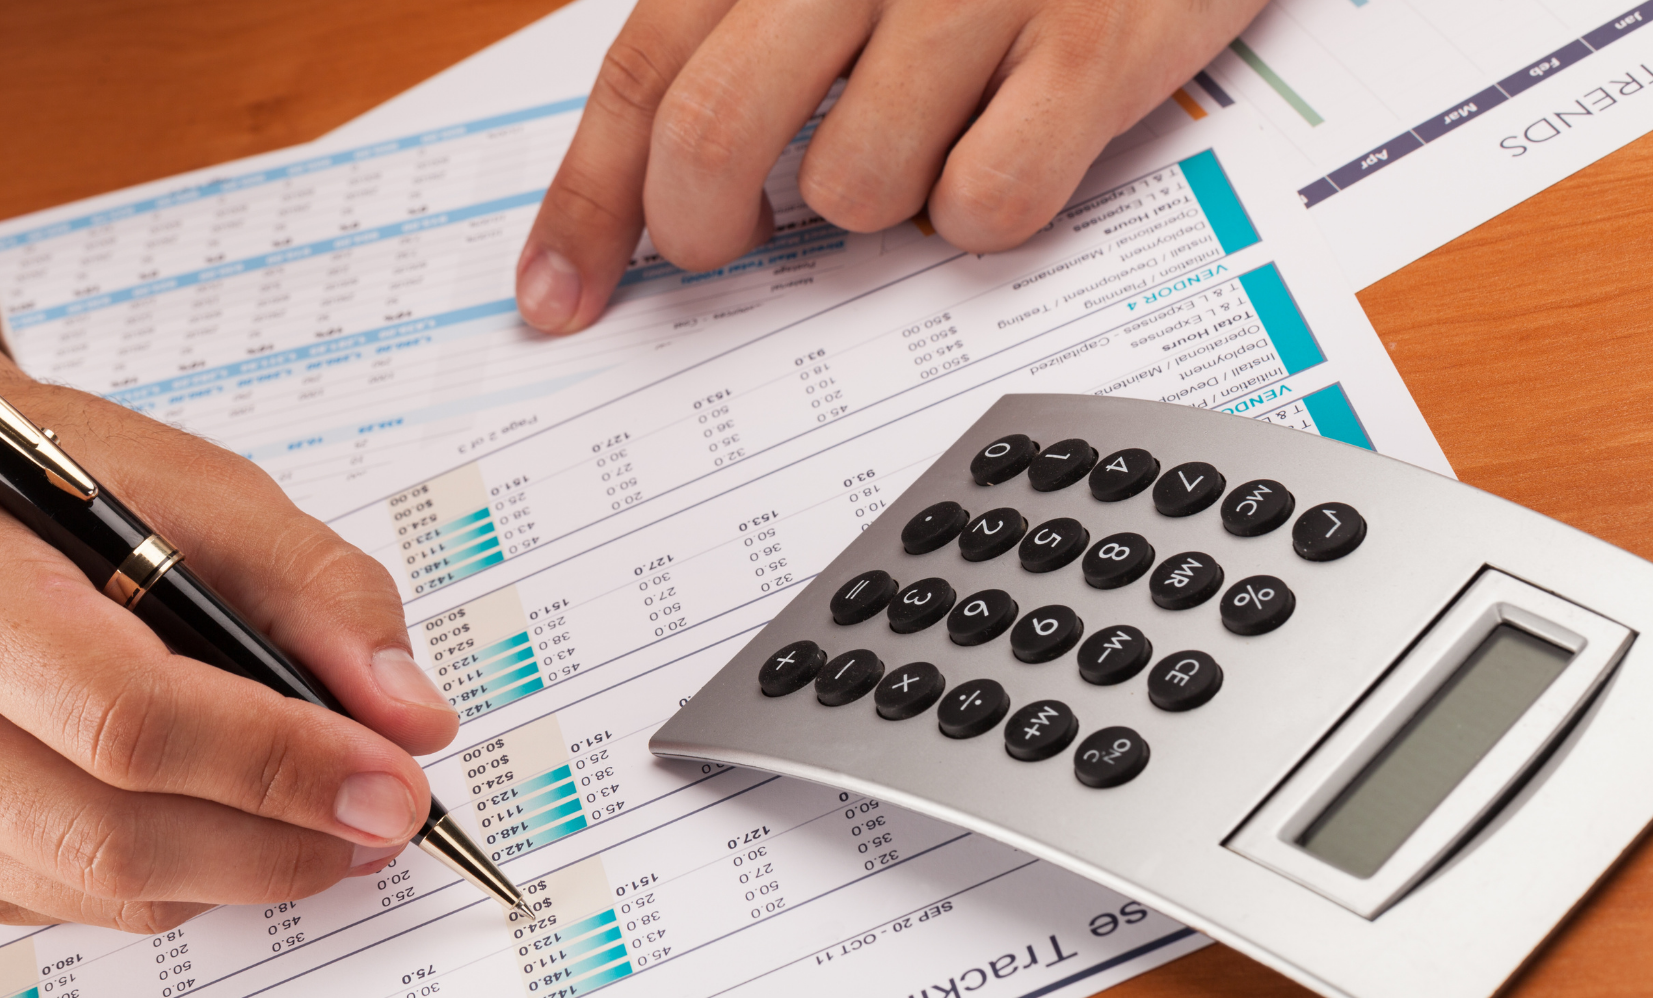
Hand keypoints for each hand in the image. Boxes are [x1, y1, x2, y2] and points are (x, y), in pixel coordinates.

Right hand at [0, 268, 458, 931]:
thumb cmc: (54, 491)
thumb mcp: (200, 490)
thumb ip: (322, 593)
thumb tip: (410, 719)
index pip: (127, 716)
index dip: (278, 762)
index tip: (392, 780)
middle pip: (115, 832)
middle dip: (283, 838)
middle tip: (389, 816)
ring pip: (110, 889)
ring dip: (250, 867)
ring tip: (335, 816)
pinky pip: (85, 906)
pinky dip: (188, 876)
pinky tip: (234, 817)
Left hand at [515, 0, 1266, 333]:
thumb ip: (748, 42)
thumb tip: (646, 200)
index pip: (647, 68)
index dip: (589, 201)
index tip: (557, 300)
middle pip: (715, 132)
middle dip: (703, 227)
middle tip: (732, 244)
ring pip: (854, 186)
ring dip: (880, 200)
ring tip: (930, 139)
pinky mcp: (1095, 42)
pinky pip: (989, 203)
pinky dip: (986, 212)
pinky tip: (1014, 146)